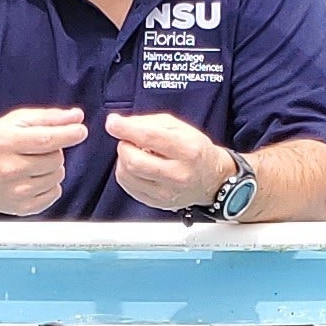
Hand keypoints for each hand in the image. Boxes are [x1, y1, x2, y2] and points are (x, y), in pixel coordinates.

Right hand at [0, 106, 85, 215]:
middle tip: (38, 150)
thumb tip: (76, 116)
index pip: (46, 140)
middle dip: (54, 151)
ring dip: (52, 168)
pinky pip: (54, 194)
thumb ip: (48, 117)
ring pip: (57, 176)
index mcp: (5, 143)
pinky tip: (33, 178)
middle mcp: (9, 170)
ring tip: (33, 164)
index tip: (80, 130)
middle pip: (55, 159)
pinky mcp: (22, 208)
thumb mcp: (15, 121)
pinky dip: (50, 185)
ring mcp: (15, 192)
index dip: (68, 134)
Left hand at [103, 111, 232, 210]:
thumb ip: (150, 122)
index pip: (149, 138)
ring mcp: (167, 193)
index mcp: (187, 150)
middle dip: (124, 146)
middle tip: (130, 141)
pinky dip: (127, 173)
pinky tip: (139, 167)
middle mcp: (178, 174)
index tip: (112, 123)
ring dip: (124, 159)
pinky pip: (128, 186)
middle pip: (133, 160)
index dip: (125, 129)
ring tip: (137, 154)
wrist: (212, 180)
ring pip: (126, 175)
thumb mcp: (180, 127)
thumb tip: (121, 124)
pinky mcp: (157, 203)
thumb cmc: (196, 150)